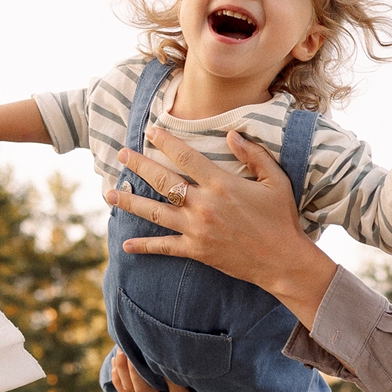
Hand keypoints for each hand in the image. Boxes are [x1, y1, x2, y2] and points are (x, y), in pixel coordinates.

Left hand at [105, 126, 337, 328]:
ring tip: (108, 194)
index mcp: (222, 184)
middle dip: (139, 165)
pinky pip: (165, 247)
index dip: (166, 142)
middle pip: (163, 180)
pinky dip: (145, 246)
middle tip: (121, 154)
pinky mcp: (197, 250)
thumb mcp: (275, 180)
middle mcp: (204, 205)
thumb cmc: (281, 219)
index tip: (150, 130)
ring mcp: (197, 229)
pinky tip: (126, 244)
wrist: (282, 260)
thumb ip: (253, 155)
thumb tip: (231, 134)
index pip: (186, 157)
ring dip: (130, 202)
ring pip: (155, 212)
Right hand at [110, 352, 266, 391]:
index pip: (130, 390)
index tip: (117, 349)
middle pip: (134, 391)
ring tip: (139, 349)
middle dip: (124, 368)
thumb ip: (185, 370)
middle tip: (122, 347)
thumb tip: (175, 344)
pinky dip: (173, 376)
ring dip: (141, 371)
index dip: (119, 372)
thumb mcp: (199, 385)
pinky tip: (170, 359)